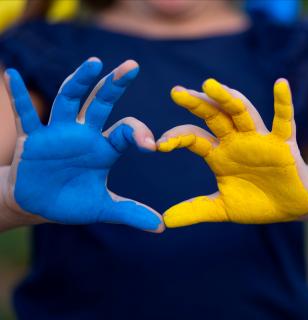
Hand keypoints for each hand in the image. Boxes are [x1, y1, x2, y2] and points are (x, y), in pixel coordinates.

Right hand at [3, 58, 163, 231]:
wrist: (39, 204)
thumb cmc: (72, 201)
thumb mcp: (103, 208)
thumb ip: (131, 213)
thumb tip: (161, 227)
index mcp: (104, 148)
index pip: (126, 132)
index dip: (139, 134)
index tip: (151, 146)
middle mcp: (84, 134)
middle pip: (101, 103)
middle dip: (115, 85)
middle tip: (132, 66)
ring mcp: (58, 133)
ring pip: (69, 100)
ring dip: (79, 82)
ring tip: (94, 63)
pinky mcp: (32, 139)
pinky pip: (25, 115)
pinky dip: (17, 96)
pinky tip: (11, 74)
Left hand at [157, 78, 307, 226]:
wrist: (288, 208)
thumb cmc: (255, 203)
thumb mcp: (222, 209)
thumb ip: (196, 210)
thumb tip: (165, 220)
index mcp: (217, 154)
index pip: (192, 138)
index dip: (176, 138)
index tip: (158, 144)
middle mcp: (234, 141)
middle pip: (213, 116)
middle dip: (196, 104)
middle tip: (176, 92)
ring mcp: (258, 139)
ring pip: (241, 112)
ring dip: (226, 98)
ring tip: (209, 84)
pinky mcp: (283, 144)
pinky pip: (284, 121)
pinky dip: (282, 103)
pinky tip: (280, 84)